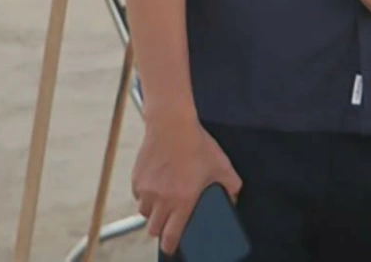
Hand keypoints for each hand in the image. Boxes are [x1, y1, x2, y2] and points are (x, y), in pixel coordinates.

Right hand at [130, 115, 241, 254]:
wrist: (171, 123)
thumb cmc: (197, 144)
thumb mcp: (222, 166)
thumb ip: (232, 187)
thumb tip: (234, 199)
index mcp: (182, 201)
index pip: (170, 236)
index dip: (171, 246)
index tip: (173, 247)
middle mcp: (161, 199)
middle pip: (154, 229)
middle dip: (161, 229)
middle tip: (170, 222)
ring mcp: (146, 189)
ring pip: (144, 213)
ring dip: (153, 212)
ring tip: (163, 202)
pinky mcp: (137, 178)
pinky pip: (138, 195)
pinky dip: (145, 195)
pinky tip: (156, 185)